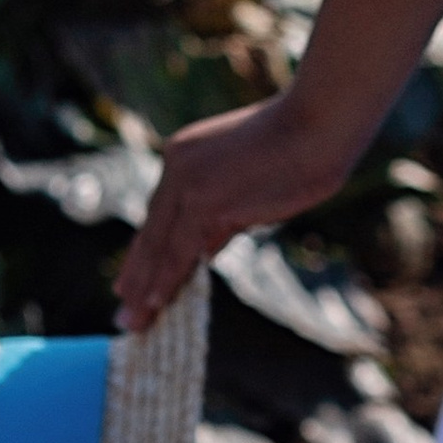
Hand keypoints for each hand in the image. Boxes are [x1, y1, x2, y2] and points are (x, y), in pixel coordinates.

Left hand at [112, 94, 353, 333]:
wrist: (319, 122)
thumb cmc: (299, 146)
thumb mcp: (248, 182)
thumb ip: (223, 216)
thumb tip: (205, 251)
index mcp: (185, 155)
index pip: (160, 214)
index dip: (146, 250)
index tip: (132, 278)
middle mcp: (177, 166)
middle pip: (152, 232)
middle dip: (137, 274)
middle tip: (123, 309)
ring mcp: (189, 185)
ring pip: (159, 247)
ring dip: (145, 288)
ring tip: (132, 320)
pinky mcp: (204, 203)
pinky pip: (178, 252)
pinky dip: (166, 281)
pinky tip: (154, 304)